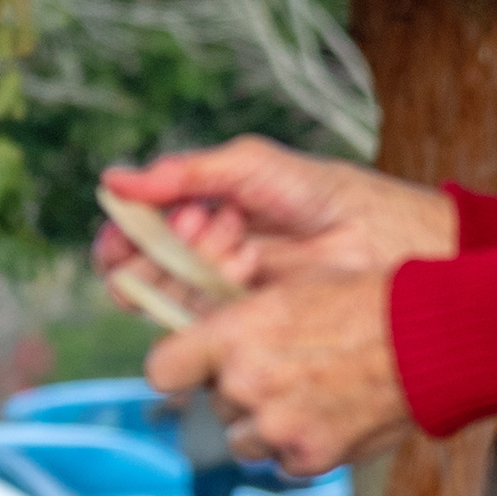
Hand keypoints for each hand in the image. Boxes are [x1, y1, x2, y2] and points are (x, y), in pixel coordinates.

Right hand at [99, 137, 456, 295]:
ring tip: (239, 237)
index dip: (122, 238)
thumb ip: (183, 173)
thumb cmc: (324, 195)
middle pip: (140, 274)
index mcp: (194, 219)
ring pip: (168, 297)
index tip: (132, 227)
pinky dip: (216, 289)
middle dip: (162, 247)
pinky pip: (201, 323)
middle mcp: (199, 263)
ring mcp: (220, 299)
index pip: (131, 239)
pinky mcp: (242, 329)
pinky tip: (249, 263)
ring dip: (194, 263)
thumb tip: (112, 181)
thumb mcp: (250, 167)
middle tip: (199, 222)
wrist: (384, 238)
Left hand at [146, 271, 409, 476]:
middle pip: (212, 405)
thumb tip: (209, 341)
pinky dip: (300, 449)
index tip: (191, 368)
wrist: (430, 338)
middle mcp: (246, 384)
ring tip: (309, 394)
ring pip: (243, 441)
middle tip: (282, 371)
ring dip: (265, 425)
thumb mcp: (291, 288)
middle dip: (238, 393)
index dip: (178, 370)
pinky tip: (331, 417)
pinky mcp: (311, 458)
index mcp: (233, 334)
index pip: (162, 371)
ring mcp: (278, 427)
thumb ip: (241, 322)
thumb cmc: (366, 300)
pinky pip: (284, 464)